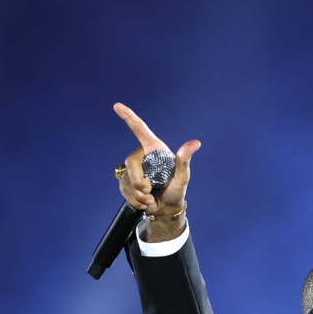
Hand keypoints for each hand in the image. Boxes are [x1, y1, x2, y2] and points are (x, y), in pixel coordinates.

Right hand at [113, 103, 200, 239]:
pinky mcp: (126, 181)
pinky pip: (123, 188)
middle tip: (150, 190)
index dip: (129, 117)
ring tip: (151, 197)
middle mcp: (142, 156)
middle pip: (130, 161)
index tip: (117, 105)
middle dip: (138, 181)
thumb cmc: (176, 190)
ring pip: (126, 178)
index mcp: (154, 149)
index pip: (140, 129)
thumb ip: (184, 160)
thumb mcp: (183, 176)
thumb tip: (195, 143)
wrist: (166, 208)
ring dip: (138, 194)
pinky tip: (144, 201)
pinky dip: (134, 199)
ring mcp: (132, 169)